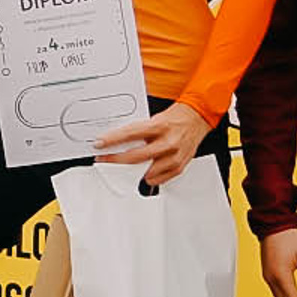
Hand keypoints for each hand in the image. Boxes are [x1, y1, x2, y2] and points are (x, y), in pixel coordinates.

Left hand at [94, 101, 212, 186]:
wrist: (196, 118)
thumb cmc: (174, 118)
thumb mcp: (154, 119)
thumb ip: (138, 131)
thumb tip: (117, 141)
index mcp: (159, 126)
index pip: (130, 134)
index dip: (112, 140)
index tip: (99, 144)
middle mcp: (167, 142)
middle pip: (136, 156)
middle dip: (116, 159)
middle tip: (104, 159)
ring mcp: (174, 156)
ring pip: (146, 170)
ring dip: (132, 170)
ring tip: (123, 167)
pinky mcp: (179, 165)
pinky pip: (160, 178)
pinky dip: (149, 177)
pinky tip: (143, 172)